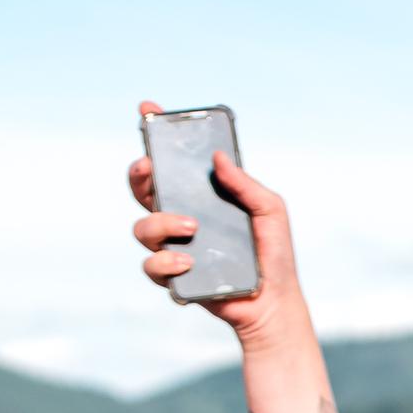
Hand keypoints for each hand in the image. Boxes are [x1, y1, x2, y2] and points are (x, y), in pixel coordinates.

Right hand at [129, 107, 300, 338]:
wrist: (273, 302)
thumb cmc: (273, 254)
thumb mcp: (270, 210)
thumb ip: (246, 184)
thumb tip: (218, 157)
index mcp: (201, 196)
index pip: (172, 163)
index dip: (155, 136)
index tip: (147, 110)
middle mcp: (181, 218)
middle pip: (143, 190)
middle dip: (139, 174)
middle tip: (149, 167)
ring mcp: (174, 247)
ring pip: (142, 228)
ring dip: (160, 223)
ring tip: (192, 227)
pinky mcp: (174, 277)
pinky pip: (152, 266)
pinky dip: (166, 263)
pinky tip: (188, 263)